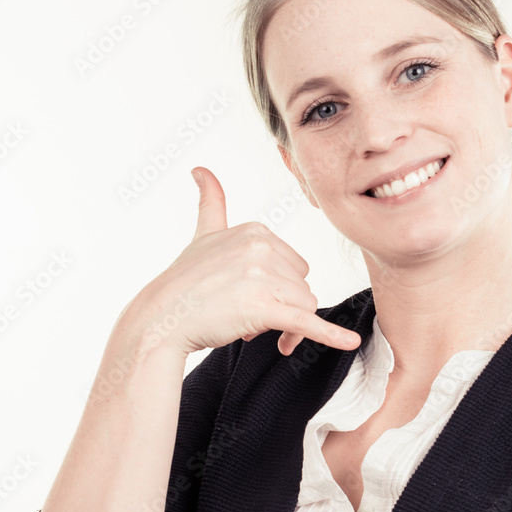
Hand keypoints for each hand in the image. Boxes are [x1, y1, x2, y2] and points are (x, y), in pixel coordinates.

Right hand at [129, 166, 361, 357]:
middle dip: (282, 306)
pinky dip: (330, 335)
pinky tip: (350, 342)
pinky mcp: (263, 309)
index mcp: (256, 231)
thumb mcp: (204, 234)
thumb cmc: (184, 281)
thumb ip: (211, 201)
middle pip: (301, 285)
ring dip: (285, 326)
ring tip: (248, 329)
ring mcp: (263, 278)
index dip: (278, 287)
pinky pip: (306, 322)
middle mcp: (262, 248)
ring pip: (304, 306)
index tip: (250, 297)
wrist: (161, 318)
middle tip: (245, 315)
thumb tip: (200, 169)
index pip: (294, 265)